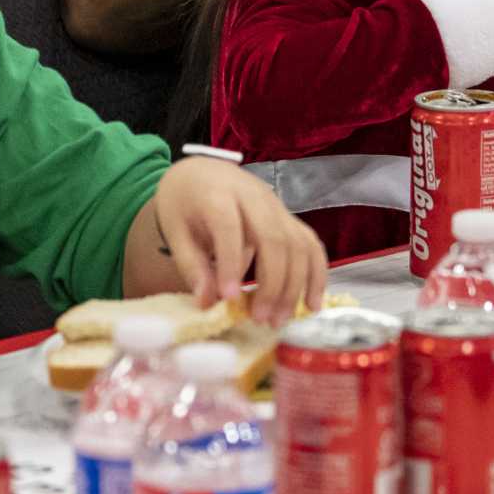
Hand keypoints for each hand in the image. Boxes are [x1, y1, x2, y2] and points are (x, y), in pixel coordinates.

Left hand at [151, 157, 327, 325]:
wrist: (202, 173)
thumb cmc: (186, 203)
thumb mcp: (176, 231)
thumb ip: (192, 266)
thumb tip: (208, 302)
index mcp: (218, 195)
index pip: (229, 227)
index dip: (231, 263)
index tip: (230, 299)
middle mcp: (254, 197)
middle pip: (273, 238)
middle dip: (272, 283)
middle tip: (261, 319)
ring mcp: (277, 206)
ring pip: (297, 244)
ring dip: (294, 285)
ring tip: (279, 319)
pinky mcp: (289, 217)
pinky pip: (311, 244)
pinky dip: (316, 275)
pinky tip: (311, 304)